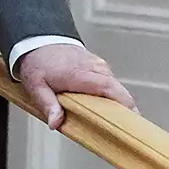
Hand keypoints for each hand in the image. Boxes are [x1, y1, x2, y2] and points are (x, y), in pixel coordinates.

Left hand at [17, 44, 135, 131]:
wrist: (40, 42)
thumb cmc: (39, 64)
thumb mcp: (36, 87)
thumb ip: (47, 105)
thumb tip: (55, 122)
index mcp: (79, 74)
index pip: (108, 87)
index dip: (122, 102)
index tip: (132, 116)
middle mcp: (92, 67)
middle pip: (117, 89)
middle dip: (126, 107)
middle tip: (129, 126)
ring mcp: (98, 65)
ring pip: (115, 85)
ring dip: (119, 101)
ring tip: (120, 120)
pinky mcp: (99, 65)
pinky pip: (110, 81)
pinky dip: (113, 93)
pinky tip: (108, 106)